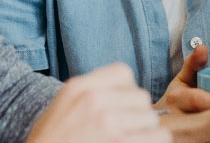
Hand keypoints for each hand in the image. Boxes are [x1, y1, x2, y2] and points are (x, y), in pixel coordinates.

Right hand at [26, 63, 168, 142]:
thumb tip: (124, 92)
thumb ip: (91, 92)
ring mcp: (108, 123)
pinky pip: (158, 136)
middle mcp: (95, 100)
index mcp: (79, 87)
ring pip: (150, 117)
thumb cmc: (51, 140)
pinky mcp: (120, 142)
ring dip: (145, 130)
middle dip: (137, 113)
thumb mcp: (63, 105)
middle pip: (141, 97)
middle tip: (126, 127)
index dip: (126, 90)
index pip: (124, 73)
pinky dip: (154, 140)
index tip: (120, 106)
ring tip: (130, 138)